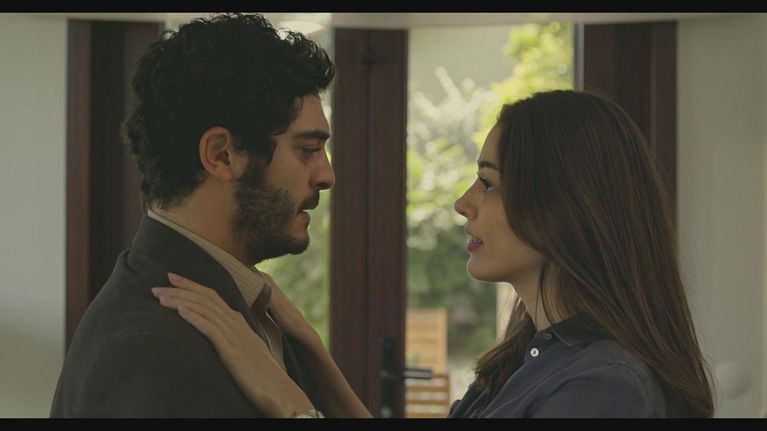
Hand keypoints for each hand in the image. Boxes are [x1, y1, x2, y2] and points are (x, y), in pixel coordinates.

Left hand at [152, 272, 313, 416]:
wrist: (279, 390)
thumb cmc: (262, 373)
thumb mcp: (246, 348)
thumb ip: (232, 336)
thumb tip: (216, 332)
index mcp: (239, 321)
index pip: (213, 296)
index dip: (191, 285)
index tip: (172, 277)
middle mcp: (236, 324)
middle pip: (206, 298)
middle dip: (180, 289)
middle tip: (156, 286)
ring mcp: (234, 336)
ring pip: (205, 310)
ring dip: (181, 301)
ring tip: (160, 297)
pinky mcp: (231, 352)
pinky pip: (211, 330)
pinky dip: (194, 318)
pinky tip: (180, 312)